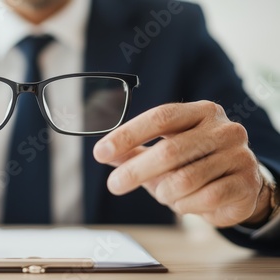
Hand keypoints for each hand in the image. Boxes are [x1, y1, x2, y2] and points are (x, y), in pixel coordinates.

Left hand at [93, 101, 271, 226]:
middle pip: (170, 150)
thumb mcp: (161, 153)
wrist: (239, 184)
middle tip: (114, 185)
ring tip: (165, 193)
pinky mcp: (246, 182)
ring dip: (165, 192)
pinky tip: (186, 202)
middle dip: (136, 171)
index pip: (160, 117)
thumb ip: (133, 151)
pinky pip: (205, 198)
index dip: (128, 135)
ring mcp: (239, 154)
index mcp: (200, 112)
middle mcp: (223, 129)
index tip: (100, 152)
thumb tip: (103, 152)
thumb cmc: (193, 163)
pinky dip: (186, 205)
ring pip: (185, 180)